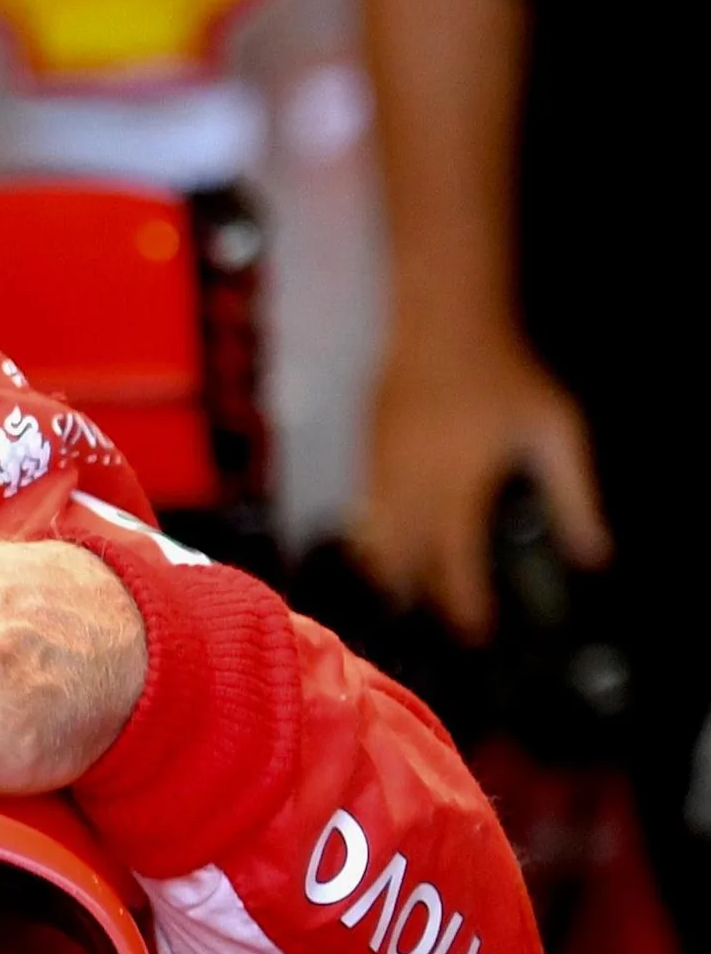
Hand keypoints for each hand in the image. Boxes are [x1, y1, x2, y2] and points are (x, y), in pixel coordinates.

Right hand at [358, 335, 607, 639]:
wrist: (441, 322)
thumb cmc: (502, 374)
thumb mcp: (554, 430)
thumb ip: (573, 494)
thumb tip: (592, 552)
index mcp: (459, 484)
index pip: (456, 560)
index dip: (465, 602)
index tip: (476, 632)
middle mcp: (413, 484)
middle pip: (405, 559)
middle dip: (420, 595)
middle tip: (436, 624)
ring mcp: (382, 466)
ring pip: (375, 536)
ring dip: (389, 572)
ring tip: (403, 598)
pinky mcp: (366, 448)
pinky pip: (362, 508)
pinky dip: (370, 536)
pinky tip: (381, 546)